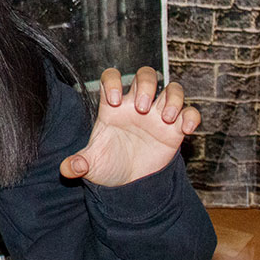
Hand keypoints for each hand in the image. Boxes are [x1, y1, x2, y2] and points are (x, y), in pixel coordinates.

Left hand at [60, 67, 200, 188]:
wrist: (129, 184)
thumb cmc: (109, 166)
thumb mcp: (92, 166)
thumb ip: (79, 164)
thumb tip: (68, 168)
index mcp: (113, 108)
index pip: (111, 77)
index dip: (112, 81)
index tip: (113, 101)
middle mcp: (136, 106)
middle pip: (146, 75)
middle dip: (147, 85)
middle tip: (143, 108)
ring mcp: (158, 116)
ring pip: (172, 88)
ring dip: (173, 98)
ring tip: (166, 118)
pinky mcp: (175, 130)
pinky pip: (190, 112)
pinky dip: (191, 116)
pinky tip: (185, 129)